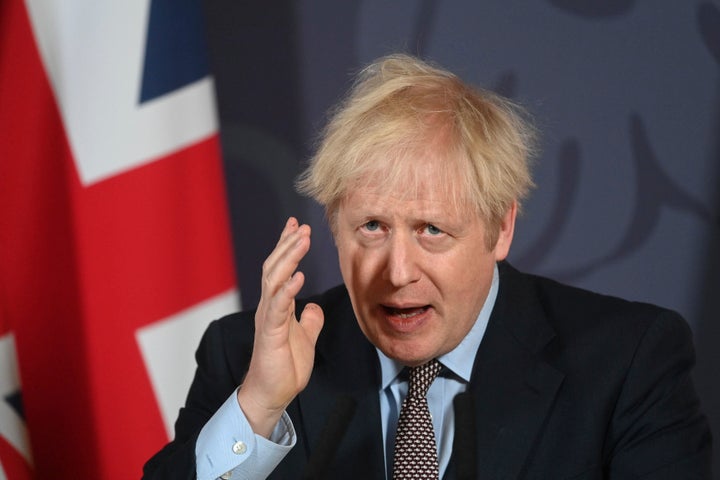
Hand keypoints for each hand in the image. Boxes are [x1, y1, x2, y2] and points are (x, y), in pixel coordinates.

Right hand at [237, 217, 324, 436]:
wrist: (272, 393)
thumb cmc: (284, 367)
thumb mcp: (305, 337)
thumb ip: (309, 320)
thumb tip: (314, 307)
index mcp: (277, 305)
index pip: (280, 269)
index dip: (287, 246)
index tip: (297, 225)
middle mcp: (269, 307)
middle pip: (275, 267)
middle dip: (288, 245)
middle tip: (301, 226)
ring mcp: (267, 318)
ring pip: (274, 280)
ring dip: (288, 258)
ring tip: (302, 239)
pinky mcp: (270, 333)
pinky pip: (278, 307)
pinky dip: (287, 289)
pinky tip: (299, 276)